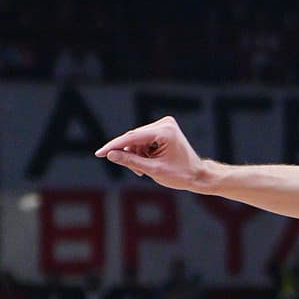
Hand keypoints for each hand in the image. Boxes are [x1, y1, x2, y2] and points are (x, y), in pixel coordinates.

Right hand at [93, 116, 211, 191]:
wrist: (199, 175)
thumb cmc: (181, 175)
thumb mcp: (154, 170)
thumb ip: (131, 162)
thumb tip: (110, 155)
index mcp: (165, 132)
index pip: (132, 138)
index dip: (114, 146)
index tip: (99, 153)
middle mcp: (165, 123)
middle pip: (134, 138)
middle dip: (129, 154)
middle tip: (136, 172)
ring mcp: (165, 124)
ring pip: (137, 140)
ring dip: (135, 155)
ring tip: (143, 170)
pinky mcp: (163, 128)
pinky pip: (143, 139)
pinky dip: (141, 152)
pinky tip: (147, 162)